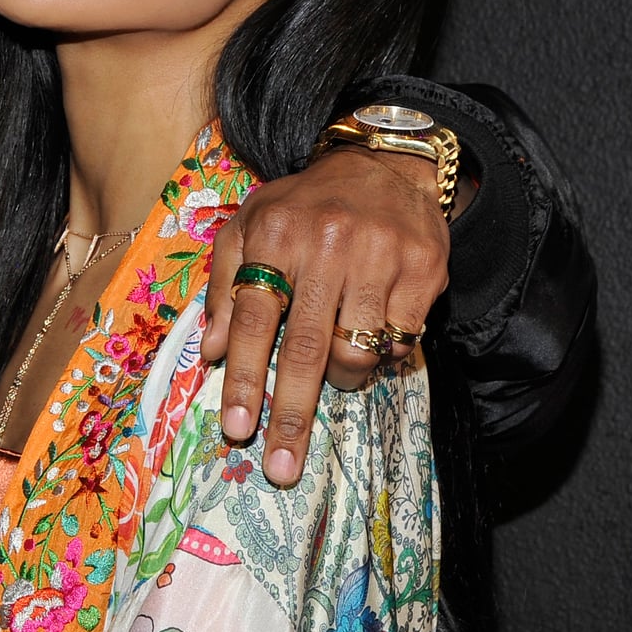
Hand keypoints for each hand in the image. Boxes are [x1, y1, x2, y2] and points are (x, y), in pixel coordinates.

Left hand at [201, 148, 447, 486]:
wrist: (383, 165)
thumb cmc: (303, 207)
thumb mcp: (248, 227)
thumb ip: (223, 285)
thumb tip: (208, 350)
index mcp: (273, 234)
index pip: (251, 318)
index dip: (242, 376)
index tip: (235, 426)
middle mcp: (325, 244)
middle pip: (304, 348)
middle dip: (290, 414)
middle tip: (282, 467)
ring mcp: (379, 256)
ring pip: (357, 353)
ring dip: (341, 380)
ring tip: (335, 370)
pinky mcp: (424, 268)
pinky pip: (401, 341)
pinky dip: (384, 353)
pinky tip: (374, 334)